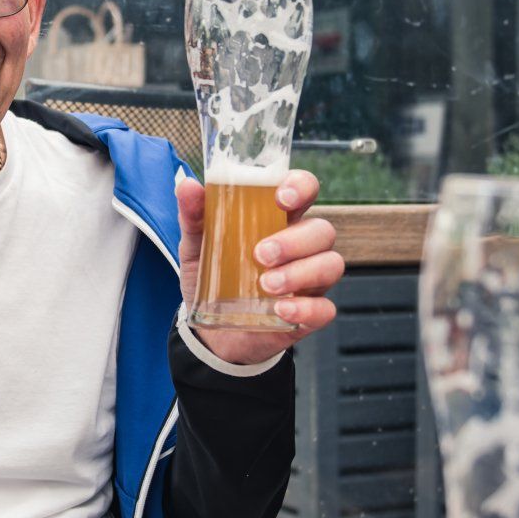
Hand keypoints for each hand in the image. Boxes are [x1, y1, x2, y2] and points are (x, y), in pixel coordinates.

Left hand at [176, 169, 342, 364]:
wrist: (210, 332)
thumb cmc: (212, 277)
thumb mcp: (196, 246)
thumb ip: (193, 216)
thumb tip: (187, 185)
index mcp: (277, 219)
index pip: (305, 190)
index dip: (302, 187)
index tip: (282, 198)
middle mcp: (301, 246)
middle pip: (322, 230)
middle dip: (295, 240)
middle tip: (261, 254)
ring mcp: (310, 280)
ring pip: (331, 264)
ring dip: (300, 273)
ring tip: (266, 285)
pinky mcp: (310, 313)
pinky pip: (325, 308)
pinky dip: (305, 308)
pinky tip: (280, 309)